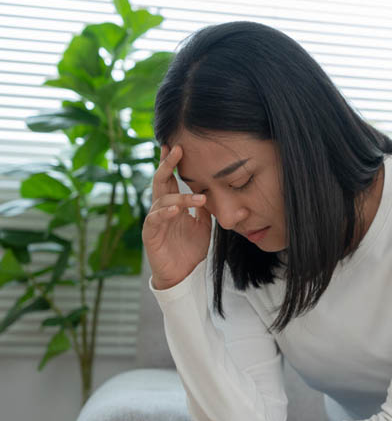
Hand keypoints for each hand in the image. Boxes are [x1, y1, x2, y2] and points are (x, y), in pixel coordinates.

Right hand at [142, 144, 211, 289]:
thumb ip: (204, 207)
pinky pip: (155, 219)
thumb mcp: (203, 224)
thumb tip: (211, 189)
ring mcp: (155, 220)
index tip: (178, 145)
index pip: (171, 179)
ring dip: (181, 197)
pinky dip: (165, 213)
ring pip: (162, 200)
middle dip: (167, 164)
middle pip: (161, 181)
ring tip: (200, 198)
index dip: (173, 163)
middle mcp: (162, 208)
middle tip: (177, 149)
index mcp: (174, 204)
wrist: (183, 275)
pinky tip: (176, 210)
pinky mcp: (151, 234)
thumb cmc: (191, 249)